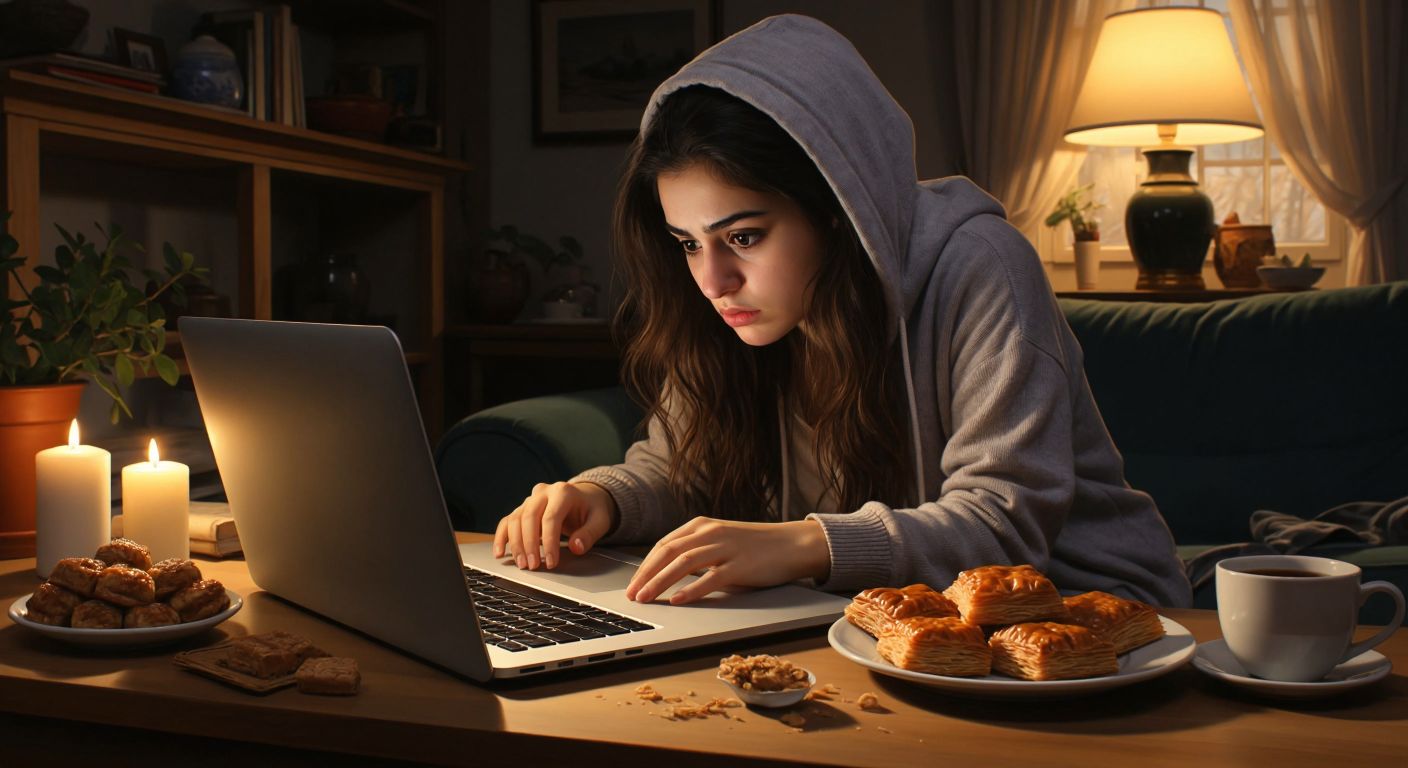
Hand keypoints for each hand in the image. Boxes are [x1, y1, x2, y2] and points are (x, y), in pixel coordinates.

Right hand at [493, 481, 616, 569]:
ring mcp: (531, 499)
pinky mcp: (523, 508)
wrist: (585, 497)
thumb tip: (576, 547)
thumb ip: (589, 534)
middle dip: (529, 544)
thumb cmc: (592, 509)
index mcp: (563, 492)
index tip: (552, 562)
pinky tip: (500, 552)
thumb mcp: (600, 520)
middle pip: (529, 517)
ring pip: (515, 519)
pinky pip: (507, 521)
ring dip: (515, 544)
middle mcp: (544, 492)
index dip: (550, 542)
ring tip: (522, 564)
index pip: (551, 518)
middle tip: (533, 566)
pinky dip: (502, 537)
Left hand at [625, 517, 830, 604]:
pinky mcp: (741, 564)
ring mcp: (726, 547)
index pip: (664, 545)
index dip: (645, 565)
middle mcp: (710, 532)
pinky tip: (678, 600)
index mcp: (702, 525)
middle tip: (632, 594)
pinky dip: (691, 590)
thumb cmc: (755, 547)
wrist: (792, 544)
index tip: (633, 584)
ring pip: (683, 563)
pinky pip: (711, 578)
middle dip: (646, 575)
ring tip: (646, 598)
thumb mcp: (720, 543)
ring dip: (660, 582)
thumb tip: (666, 576)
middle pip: (668, 552)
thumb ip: (696, 554)